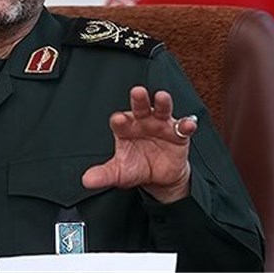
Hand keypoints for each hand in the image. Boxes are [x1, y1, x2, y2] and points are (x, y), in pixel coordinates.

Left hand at [81, 86, 196, 202]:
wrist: (160, 177)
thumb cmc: (136, 168)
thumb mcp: (119, 173)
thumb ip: (104, 174)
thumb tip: (86, 181)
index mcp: (124, 129)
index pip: (120, 121)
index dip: (119, 120)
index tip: (118, 119)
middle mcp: (142, 122)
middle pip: (140, 108)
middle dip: (139, 100)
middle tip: (137, 92)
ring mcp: (160, 125)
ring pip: (161, 110)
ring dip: (162, 103)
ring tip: (162, 97)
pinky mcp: (178, 134)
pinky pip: (183, 127)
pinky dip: (186, 124)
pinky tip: (187, 124)